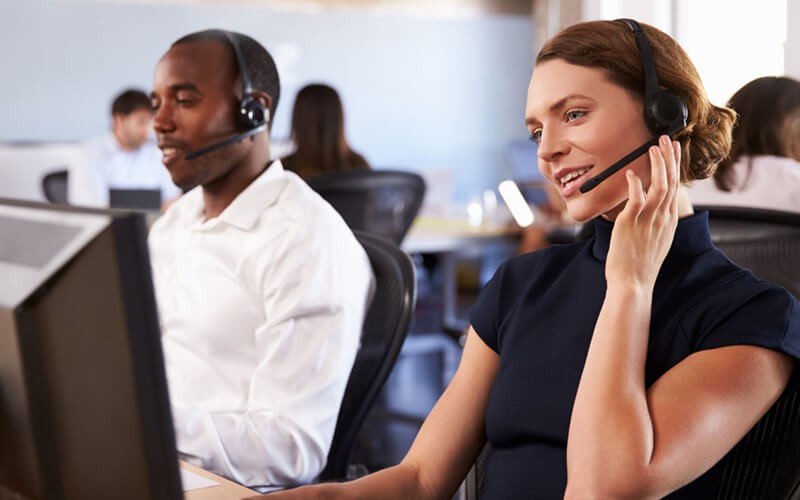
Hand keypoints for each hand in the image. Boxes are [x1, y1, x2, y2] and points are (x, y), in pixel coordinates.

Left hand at [605, 135, 680, 288]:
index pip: (675, 189)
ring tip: (654, 147)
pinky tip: (631, 172)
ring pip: (660, 185)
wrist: (633, 284)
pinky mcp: (631, 222)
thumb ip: (655, 224)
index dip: (675, 168)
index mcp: (669, 222)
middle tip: (667, 140)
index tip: (673, 153)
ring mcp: (648, 220)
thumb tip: (651, 212)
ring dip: (658, 164)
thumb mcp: (655, 242)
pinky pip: (636, 197)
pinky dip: (635, 183)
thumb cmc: (639, 266)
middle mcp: (662, 218)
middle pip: (672, 182)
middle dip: (670, 158)